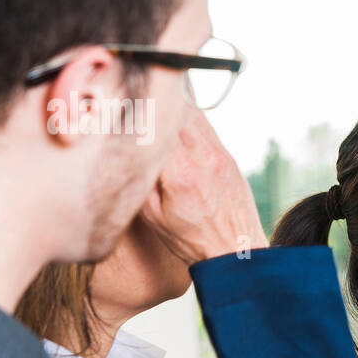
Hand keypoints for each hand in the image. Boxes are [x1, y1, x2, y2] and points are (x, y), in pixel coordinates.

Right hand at [139, 106, 268, 264]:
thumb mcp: (153, 216)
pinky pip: (205, 126)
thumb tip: (125, 149)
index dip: (134, 114)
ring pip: (192, 113)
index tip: (119, 110)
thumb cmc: (193, 240)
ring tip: (152, 113)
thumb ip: (139, 180)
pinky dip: (187, 120)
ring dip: (170, 109)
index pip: (153, 126)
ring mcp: (219, 155)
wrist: (238, 252)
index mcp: (180, 174)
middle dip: (152, 106)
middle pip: (174, 110)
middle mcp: (203, 158)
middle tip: (132, 105)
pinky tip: (175, 128)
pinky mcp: (228, 156)